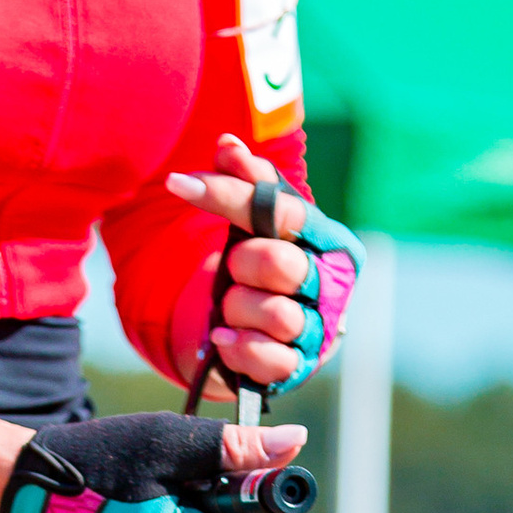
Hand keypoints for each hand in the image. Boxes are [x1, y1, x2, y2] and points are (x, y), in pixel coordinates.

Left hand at [167, 135, 361, 403]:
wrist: (262, 328)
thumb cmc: (262, 263)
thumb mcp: (256, 221)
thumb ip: (246, 181)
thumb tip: (228, 144)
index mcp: (330, 240)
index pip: (282, 209)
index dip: (228, 194)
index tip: (178, 183)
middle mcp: (334, 285)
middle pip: (280, 264)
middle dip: (241, 263)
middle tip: (233, 266)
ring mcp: (320, 330)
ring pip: (276, 315)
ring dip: (237, 307)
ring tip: (230, 306)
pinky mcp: (299, 368)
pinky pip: (271, 359)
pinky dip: (241, 346)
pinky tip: (223, 337)